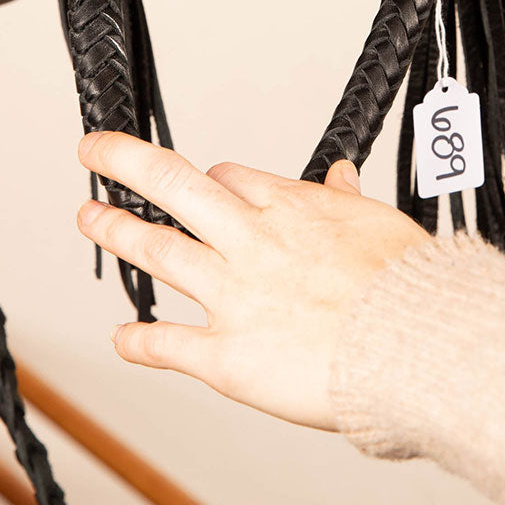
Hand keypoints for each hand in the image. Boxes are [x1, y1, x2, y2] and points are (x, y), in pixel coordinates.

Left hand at [77, 132, 428, 428]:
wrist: (413, 344)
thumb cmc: (409, 288)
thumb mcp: (382, 224)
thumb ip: (349, 201)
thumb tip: (341, 175)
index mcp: (291, 209)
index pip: (230, 178)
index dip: (208, 180)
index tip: (197, 184)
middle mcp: (252, 243)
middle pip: (172, 186)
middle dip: (125, 162)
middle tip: (94, 149)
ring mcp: (233, 296)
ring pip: (159, 251)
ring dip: (118, 232)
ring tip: (90, 217)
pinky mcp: (226, 355)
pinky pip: (168, 343)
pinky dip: (140, 341)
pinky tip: (121, 339)